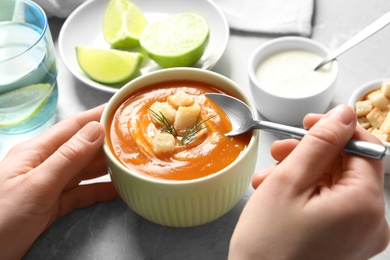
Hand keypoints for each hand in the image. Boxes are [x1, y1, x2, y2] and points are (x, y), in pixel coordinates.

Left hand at [0, 105, 117, 258]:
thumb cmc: (0, 219)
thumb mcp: (37, 185)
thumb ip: (68, 157)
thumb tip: (96, 129)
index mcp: (36, 152)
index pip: (72, 127)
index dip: (97, 116)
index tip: (120, 108)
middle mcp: (43, 165)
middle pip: (81, 148)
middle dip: (106, 141)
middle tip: (134, 137)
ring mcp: (48, 186)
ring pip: (83, 171)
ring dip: (106, 166)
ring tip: (130, 160)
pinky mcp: (52, 206)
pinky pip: (80, 194)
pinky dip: (98, 191)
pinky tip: (117, 189)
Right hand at [229, 105, 389, 258]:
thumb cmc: (268, 242)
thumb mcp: (289, 181)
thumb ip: (320, 142)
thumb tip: (343, 114)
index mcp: (365, 205)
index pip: (364, 149)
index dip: (335, 130)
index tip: (307, 122)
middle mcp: (371, 223)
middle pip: (346, 168)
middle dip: (310, 155)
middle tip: (278, 152)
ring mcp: (358, 235)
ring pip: (334, 185)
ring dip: (301, 174)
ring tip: (268, 179)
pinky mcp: (344, 242)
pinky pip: (330, 205)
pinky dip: (305, 194)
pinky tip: (276, 194)